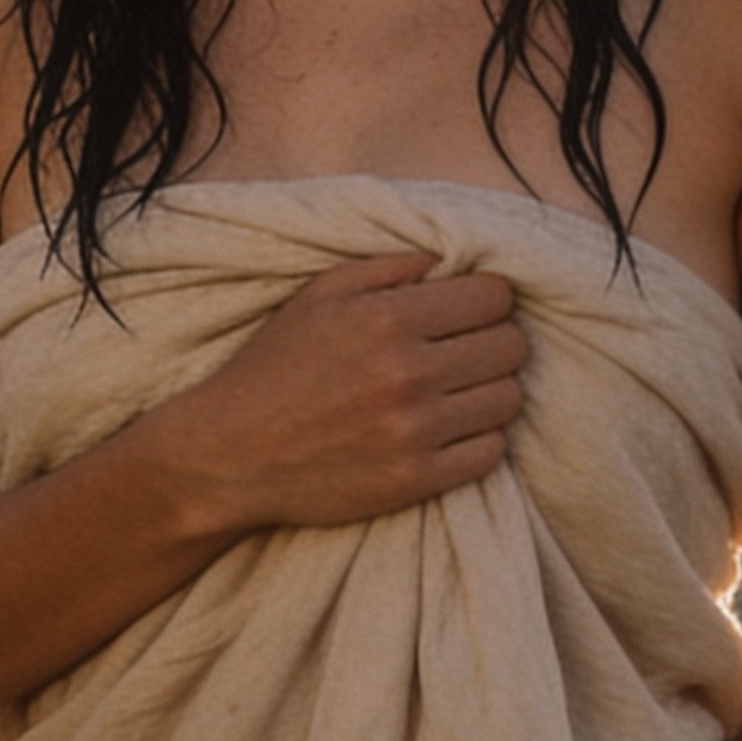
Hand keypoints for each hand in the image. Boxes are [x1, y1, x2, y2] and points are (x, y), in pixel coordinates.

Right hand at [158, 253, 526, 536]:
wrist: (230, 454)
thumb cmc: (273, 368)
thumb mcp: (319, 296)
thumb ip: (388, 267)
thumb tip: (450, 260)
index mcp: (389, 318)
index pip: (496, 296)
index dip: (490, 299)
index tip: (471, 310)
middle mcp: (409, 373)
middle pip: (512, 346)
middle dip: (495, 340)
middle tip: (466, 350)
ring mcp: (416, 431)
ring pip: (508, 399)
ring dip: (491, 390)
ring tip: (459, 390)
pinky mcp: (416, 480)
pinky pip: (490, 452)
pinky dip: (480, 438)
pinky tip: (450, 429)